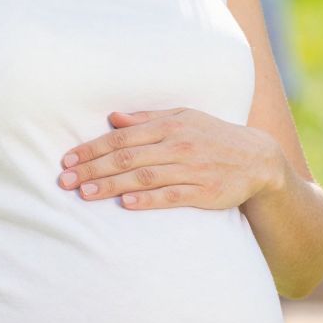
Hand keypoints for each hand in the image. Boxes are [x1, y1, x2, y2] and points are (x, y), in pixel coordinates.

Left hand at [60, 109, 287, 211]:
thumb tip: (113, 118)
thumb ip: (148, 119)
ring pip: (144, 177)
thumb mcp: (184, 118)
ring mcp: (191, 169)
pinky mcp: (204, 192)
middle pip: (127, 157)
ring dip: (113, 186)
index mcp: (170, 125)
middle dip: (93, 169)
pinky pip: (171, 196)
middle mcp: (178, 145)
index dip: (93, 149)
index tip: (68, 160)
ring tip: (86, 194)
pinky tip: (127, 204)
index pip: (122, 136)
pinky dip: (148, 200)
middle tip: (66, 181)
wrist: (257, 158)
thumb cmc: (212, 135)